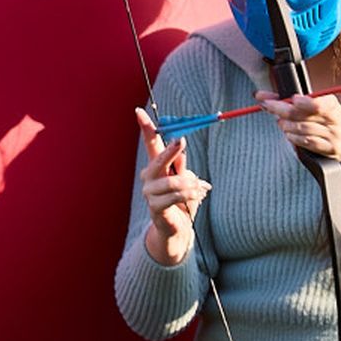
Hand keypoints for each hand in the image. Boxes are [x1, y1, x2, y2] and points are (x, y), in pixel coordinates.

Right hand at [136, 114, 208, 265]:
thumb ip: (182, 165)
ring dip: (192, 185)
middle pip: (159, 159)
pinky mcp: (155, 207)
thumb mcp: (186, 180)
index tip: (138, 111)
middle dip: (171, 150)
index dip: (145, 127)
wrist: (178, 229)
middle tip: (181, 141)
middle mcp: (148, 176)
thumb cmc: (182, 201)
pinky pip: (176, 196)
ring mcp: (149, 192)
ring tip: (201, 189)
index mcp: (156, 166)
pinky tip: (198, 196)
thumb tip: (180, 147)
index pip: (150, 143)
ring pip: (174, 181)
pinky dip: (191, 195)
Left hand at [272, 92, 340, 179]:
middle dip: (281, 109)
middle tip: (267, 105)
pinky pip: (309, 144)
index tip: (292, 98)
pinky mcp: (330, 150)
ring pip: (303, 130)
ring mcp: (332, 137)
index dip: (304, 102)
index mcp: (333, 107)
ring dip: (286, 125)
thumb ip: (308, 102)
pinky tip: (289, 134)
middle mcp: (333, 122)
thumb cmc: (338, 122)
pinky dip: (295, 138)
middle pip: (304, 116)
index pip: (317, 104)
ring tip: (280, 121)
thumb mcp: (329, 107)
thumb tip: (281, 97)